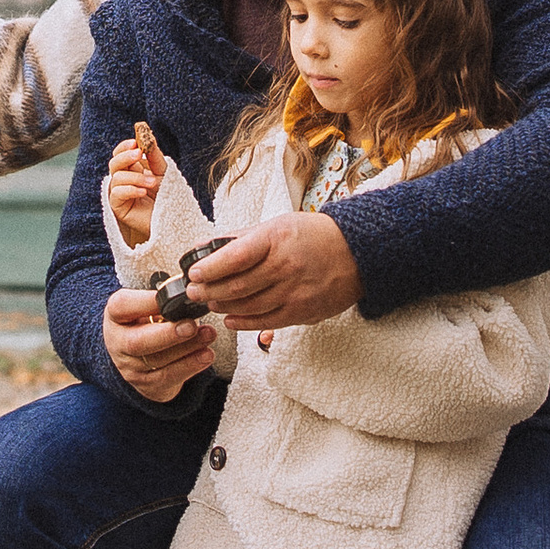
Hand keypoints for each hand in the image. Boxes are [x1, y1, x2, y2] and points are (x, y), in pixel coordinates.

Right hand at [102, 286, 219, 403]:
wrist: (136, 356)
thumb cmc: (146, 321)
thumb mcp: (144, 306)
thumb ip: (161, 299)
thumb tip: (190, 290)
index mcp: (116, 315)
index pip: (122, 306)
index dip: (145, 302)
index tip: (170, 296)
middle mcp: (118, 343)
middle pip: (137, 342)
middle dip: (167, 334)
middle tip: (191, 325)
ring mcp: (131, 368)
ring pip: (157, 362)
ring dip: (187, 349)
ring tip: (209, 335)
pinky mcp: (148, 385)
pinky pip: (169, 378)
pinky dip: (190, 366)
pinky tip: (206, 355)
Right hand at [107, 120, 162, 244]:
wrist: (172, 219)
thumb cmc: (168, 196)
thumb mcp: (163, 172)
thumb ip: (154, 156)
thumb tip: (148, 136)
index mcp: (132, 169)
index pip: (120, 154)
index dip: (124, 147)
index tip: (135, 142)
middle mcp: (123, 180)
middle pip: (114, 163)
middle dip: (125, 157)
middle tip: (138, 154)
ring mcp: (120, 193)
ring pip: (116, 178)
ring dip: (135, 177)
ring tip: (152, 183)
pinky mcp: (118, 207)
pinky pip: (117, 194)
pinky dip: (130, 190)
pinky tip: (143, 192)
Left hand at [186, 211, 361, 333]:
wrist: (356, 253)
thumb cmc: (312, 235)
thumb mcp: (276, 226)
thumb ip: (239, 238)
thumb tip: (203, 247)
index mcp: (276, 240)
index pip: (236, 256)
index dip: (211, 267)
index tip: (193, 273)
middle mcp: (285, 267)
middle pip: (238, 286)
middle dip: (209, 291)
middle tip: (192, 292)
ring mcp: (295, 292)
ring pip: (250, 306)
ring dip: (224, 306)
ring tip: (209, 303)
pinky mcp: (303, 312)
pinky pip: (267, 322)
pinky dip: (244, 323)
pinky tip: (230, 319)